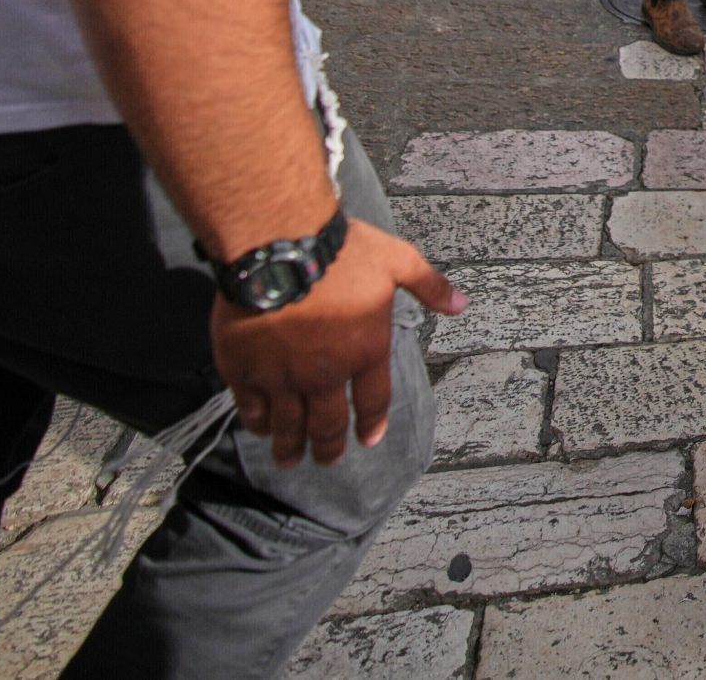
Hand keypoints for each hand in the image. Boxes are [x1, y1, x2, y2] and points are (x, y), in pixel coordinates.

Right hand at [211, 219, 463, 467]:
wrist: (278, 244)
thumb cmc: (342, 251)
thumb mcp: (397, 261)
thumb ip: (429, 286)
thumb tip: (462, 303)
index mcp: (366, 350)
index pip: (373, 401)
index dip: (371, 424)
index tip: (368, 439)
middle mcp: (325, 373)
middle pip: (328, 425)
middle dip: (329, 447)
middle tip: (327, 461)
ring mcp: (283, 376)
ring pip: (288, 425)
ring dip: (290, 447)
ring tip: (289, 460)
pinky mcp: (244, 370)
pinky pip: (251, 408)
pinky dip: (257, 423)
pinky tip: (261, 429)